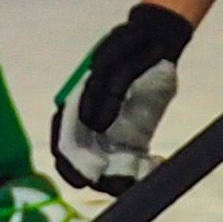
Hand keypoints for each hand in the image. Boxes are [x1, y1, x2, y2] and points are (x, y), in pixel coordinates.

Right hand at [50, 2, 190, 191]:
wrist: (155, 40)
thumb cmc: (129, 47)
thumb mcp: (112, 61)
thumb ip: (102, 92)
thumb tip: (92, 123)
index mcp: (74, 108)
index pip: (64, 146)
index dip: (71, 167)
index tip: (88, 178)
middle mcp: (88, 127)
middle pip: (84, 167)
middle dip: (101, 180)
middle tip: (126, 181)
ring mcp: (110, 135)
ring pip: (108, 171)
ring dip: (124, 180)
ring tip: (150, 167)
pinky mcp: (132, 140)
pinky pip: (132, 166)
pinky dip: (142, 172)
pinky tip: (158, 162)